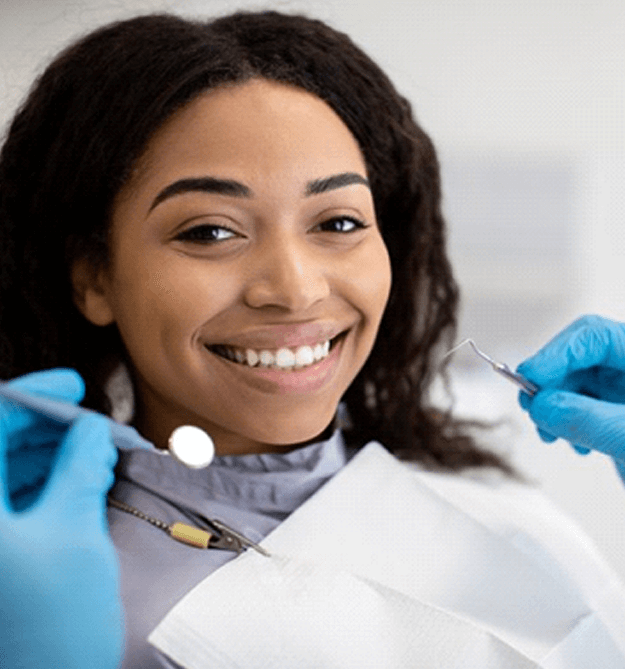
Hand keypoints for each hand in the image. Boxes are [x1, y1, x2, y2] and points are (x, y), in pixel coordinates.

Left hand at [0, 371, 122, 668]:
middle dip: (49, 426)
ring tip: (96, 449)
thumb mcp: (73, 532)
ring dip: (52, 452)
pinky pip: (15, 496)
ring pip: (7, 469)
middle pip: (0, 444)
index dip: (32, 395)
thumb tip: (92, 430)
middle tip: (92, 422)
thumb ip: (81, 467)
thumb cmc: (49, 626)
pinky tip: (83, 475)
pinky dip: (49, 479)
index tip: (70, 385)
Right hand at [517, 315, 624, 468]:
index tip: (529, 379)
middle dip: (552, 383)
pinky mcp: (623, 418)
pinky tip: (576, 443)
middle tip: (533, 408)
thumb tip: (542, 405)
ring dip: (556, 407)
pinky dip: (570, 423)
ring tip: (552, 433)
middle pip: (580, 359)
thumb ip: (589, 419)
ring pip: (578, 384)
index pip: (593, 337)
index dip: (555, 353)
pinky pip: (585, 408)